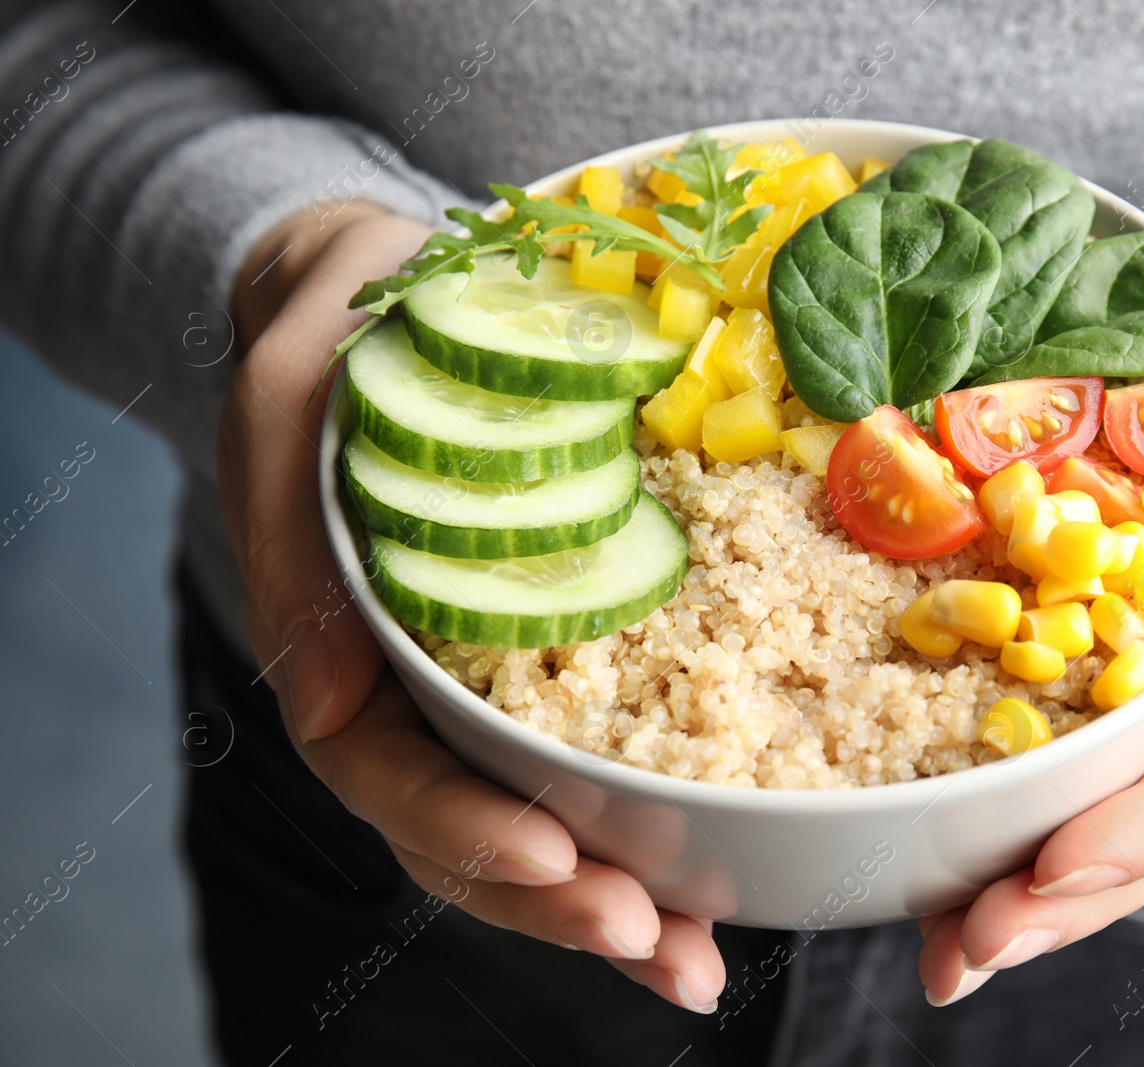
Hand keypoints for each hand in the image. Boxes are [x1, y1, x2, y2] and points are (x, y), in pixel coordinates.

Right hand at [218, 205, 725, 1012]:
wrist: (397, 290)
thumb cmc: (340, 332)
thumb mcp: (287, 401)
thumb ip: (290, 536)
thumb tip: (320, 695)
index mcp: (342, 641)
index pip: (385, 770)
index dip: (464, 830)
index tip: (557, 858)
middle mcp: (418, 682)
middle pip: (473, 829)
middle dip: (563, 901)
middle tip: (662, 946)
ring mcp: (493, 675)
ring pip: (540, 816)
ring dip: (617, 895)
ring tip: (701, 955)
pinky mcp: (563, 645)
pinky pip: (603, 745)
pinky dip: (655, 812)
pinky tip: (726, 863)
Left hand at [918, 196, 1143, 1004]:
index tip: (1059, 868)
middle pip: (1142, 820)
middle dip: (1061, 895)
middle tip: (974, 948)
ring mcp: (1110, 666)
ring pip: (1076, 804)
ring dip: (1011, 887)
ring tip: (940, 947)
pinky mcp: (1037, 631)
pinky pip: (1007, 731)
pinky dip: (965, 804)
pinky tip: (907, 860)